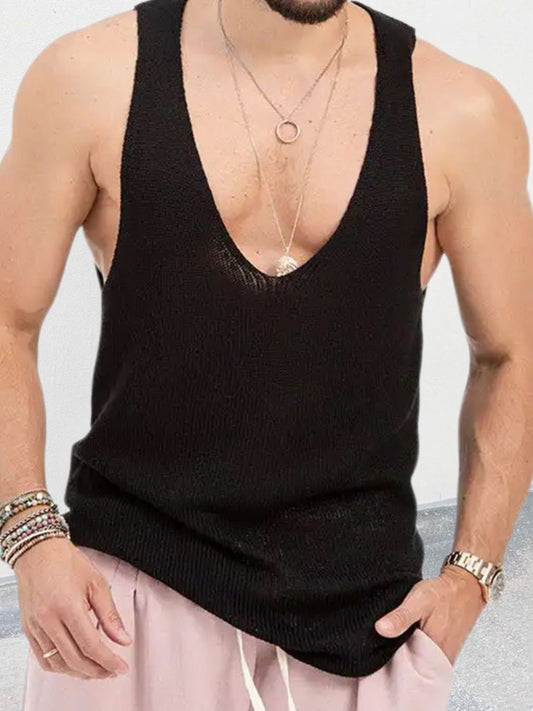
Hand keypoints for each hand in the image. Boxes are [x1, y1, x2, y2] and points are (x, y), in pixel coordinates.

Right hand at [13, 536, 131, 678]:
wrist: (39, 552)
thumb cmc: (66, 562)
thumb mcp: (97, 583)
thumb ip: (110, 615)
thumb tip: (122, 638)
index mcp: (68, 607)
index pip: (91, 646)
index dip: (108, 661)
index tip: (121, 667)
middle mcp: (49, 620)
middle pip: (75, 659)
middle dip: (97, 671)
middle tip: (112, 671)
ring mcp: (36, 627)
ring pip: (58, 663)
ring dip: (79, 672)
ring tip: (96, 669)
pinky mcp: (29, 630)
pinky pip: (43, 659)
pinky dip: (60, 667)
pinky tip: (74, 664)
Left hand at [374, 566, 486, 664]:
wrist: (464, 587)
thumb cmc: (443, 594)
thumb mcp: (418, 601)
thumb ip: (400, 617)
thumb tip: (381, 629)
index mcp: (434, 652)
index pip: (406, 669)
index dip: (391, 660)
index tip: (382, 648)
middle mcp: (442, 659)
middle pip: (413, 668)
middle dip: (399, 658)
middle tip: (390, 640)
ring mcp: (445, 657)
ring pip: (420, 663)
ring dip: (408, 653)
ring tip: (402, 637)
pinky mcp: (446, 651)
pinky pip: (427, 657)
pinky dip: (417, 649)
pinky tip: (412, 637)